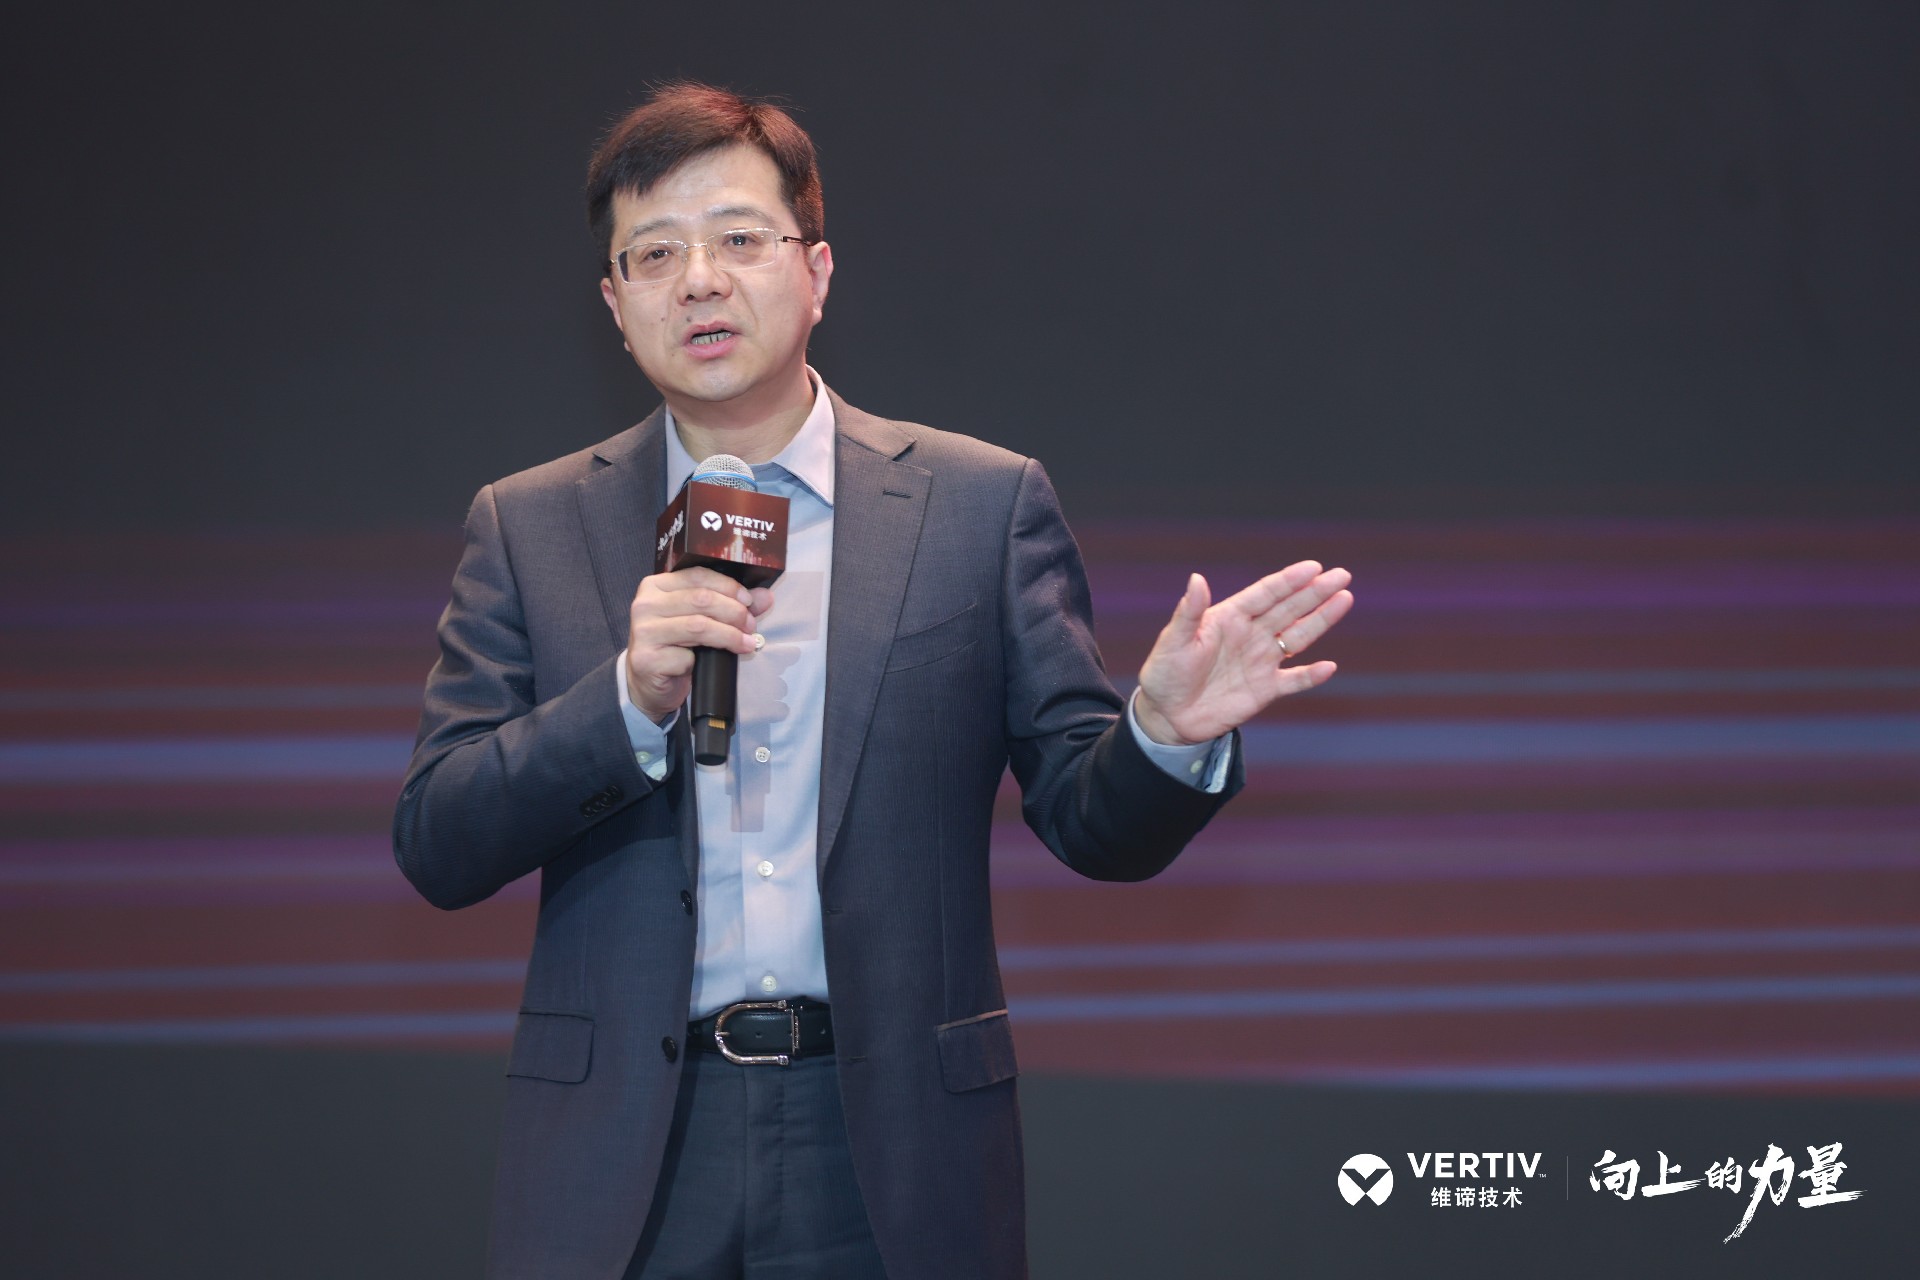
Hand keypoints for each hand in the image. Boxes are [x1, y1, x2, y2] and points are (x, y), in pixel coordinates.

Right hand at [626, 566, 773, 722]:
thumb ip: (730, 605)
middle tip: (750, 626)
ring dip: (729, 635)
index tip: (749, 601)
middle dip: (733, 612)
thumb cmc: (676, 648)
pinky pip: (687, 656)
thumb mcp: (701, 620)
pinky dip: (707, 659)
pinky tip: (714, 663)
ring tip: (746, 643)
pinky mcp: (647, 658)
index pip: (696, 575)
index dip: (728, 586)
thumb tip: (765, 597)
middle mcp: (645, 604)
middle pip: (700, 599)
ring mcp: (644, 632)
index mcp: (655, 586)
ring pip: (698, 626)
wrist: (650, 684)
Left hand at [1133, 562, 1352, 746]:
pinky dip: (1311, 675)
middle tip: (1341, 575)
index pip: (1266, 594)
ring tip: (1344, 599)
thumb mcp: (1173, 641)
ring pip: (1298, 636)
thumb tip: (1197, 578)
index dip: (1289, 580)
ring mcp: (1261, 661)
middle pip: (1289, 609)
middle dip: (1315, 592)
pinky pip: (1294, 680)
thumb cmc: (1165, 673)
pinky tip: (1329, 666)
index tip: (1313, 567)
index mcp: (1230, 618)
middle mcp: (1251, 635)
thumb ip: (1189, 612)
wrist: (1167, 716)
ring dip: (1321, 620)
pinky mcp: (1265, 690)